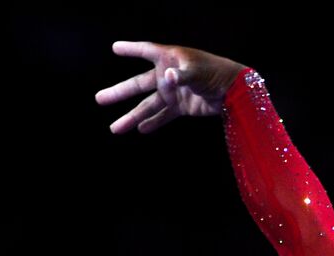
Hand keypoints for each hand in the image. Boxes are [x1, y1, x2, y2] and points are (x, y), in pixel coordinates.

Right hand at [95, 40, 246, 133]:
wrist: (235, 91)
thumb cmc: (216, 73)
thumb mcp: (199, 72)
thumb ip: (183, 75)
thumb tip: (169, 78)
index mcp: (169, 59)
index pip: (146, 51)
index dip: (131, 49)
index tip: (115, 48)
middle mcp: (167, 75)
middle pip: (138, 83)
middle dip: (119, 92)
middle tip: (98, 99)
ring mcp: (173, 92)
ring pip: (148, 105)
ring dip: (132, 117)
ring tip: (115, 129)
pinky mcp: (182, 106)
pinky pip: (164, 116)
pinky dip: (153, 123)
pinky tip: (141, 130)